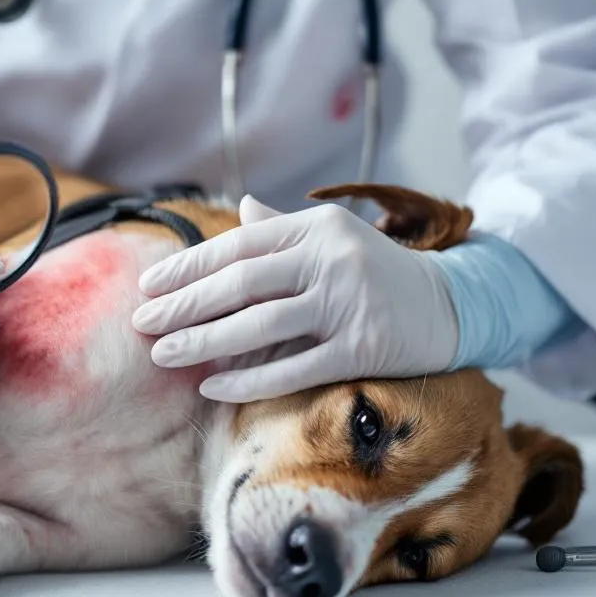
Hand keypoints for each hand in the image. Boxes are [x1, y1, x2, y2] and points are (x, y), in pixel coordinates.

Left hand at [130, 195, 459, 401]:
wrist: (452, 306)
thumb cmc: (377, 273)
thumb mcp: (334, 239)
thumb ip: (284, 229)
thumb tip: (240, 208)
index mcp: (316, 228)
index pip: (238, 246)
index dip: (188, 267)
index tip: (148, 286)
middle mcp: (330, 259)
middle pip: (240, 284)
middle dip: (184, 306)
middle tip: (143, 324)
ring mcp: (348, 304)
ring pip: (260, 325)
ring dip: (204, 343)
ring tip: (164, 355)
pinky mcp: (362, 348)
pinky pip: (292, 368)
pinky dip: (248, 381)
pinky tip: (212, 388)